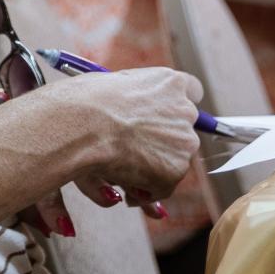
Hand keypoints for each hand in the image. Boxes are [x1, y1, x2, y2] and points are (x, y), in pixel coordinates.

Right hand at [26, 66, 205, 211]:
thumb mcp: (111, 86)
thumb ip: (132, 99)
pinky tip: (125, 186)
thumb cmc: (84, 103)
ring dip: (152, 169)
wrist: (82, 125)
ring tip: (121, 171)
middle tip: (133, 155)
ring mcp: (184, 139)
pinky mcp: (177, 168)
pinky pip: (163, 187)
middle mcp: (185, 109)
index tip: (163, 119)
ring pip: (173, 161)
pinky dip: (146, 191)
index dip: (174, 108)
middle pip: (182, 132)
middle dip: (161, 145)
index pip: (191, 92)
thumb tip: (131, 122)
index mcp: (171, 82)